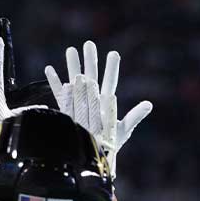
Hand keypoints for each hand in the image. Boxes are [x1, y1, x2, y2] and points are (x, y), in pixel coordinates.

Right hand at [45, 40, 152, 177]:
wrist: (94, 155)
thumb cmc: (110, 144)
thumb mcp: (123, 129)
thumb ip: (135, 116)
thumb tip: (149, 104)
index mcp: (106, 101)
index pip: (110, 81)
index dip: (112, 68)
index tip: (113, 54)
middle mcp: (92, 98)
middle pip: (92, 75)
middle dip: (90, 60)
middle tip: (89, 44)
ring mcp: (79, 102)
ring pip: (76, 80)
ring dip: (73, 66)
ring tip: (70, 50)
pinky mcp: (67, 110)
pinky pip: (59, 94)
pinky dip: (55, 83)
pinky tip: (50, 70)